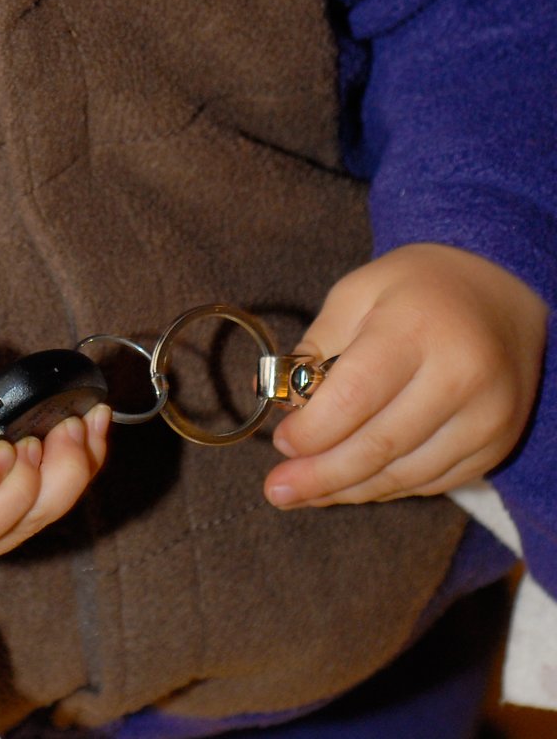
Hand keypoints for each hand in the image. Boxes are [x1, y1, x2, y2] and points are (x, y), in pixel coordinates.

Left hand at [265, 243, 546, 509]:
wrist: (504, 297)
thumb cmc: (418, 289)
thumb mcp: (359, 291)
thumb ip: (319, 345)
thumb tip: (281, 403)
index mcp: (416, 328)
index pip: (356, 396)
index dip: (313, 430)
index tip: (281, 443)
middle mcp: (460, 377)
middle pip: (379, 445)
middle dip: (322, 475)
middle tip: (279, 491)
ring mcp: (486, 418)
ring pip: (405, 474)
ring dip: (350, 489)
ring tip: (306, 493)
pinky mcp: (496, 446)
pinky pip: (432, 481)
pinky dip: (387, 487)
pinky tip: (353, 484)